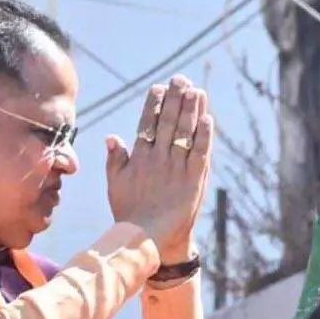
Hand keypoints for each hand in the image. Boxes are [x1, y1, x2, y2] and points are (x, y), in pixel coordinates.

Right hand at [99, 78, 215, 250]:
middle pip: (168, 122)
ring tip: (196, 91)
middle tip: (181, 79)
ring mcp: (176, 168)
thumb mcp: (115, 184)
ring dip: (191, 110)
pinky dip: (204, 135)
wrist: (147, 239)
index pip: (147, 124)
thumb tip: (111, 136)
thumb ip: (115, 159)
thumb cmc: (129, 212)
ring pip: (184, 133)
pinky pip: (199, 153)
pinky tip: (207, 118)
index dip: (153, 104)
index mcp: (139, 158)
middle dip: (175, 98)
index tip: (158, 87)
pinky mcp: (193, 180)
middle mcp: (158, 159)